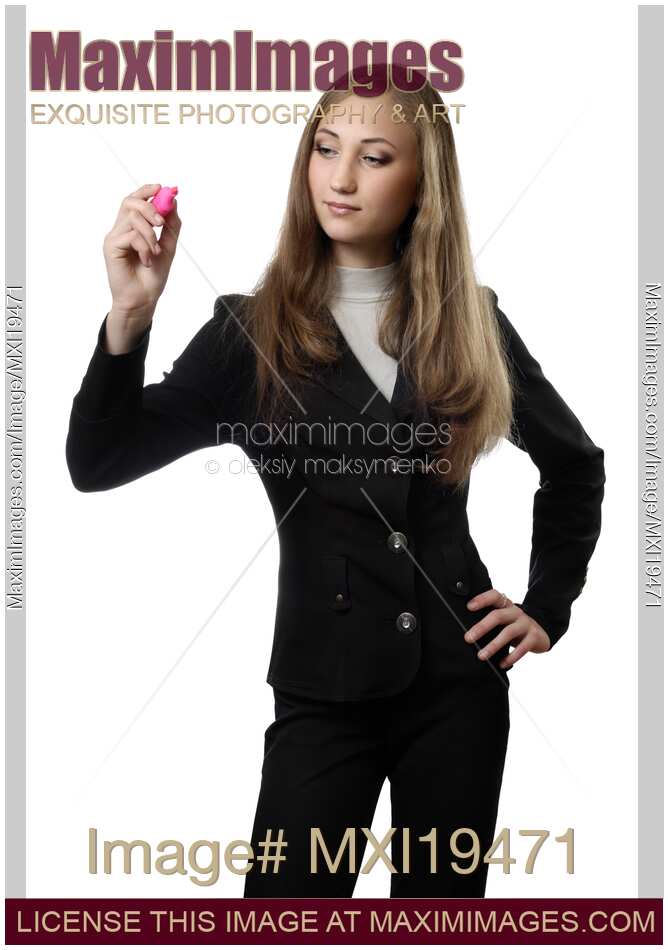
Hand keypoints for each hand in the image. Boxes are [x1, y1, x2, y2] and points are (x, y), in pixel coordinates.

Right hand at [102, 183, 181, 315]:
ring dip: (151, 235)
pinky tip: (147, 261)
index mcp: (132, 227)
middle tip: (162, 223)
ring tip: (155, 253)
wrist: (144, 299)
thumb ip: (170, 225)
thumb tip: (172, 201)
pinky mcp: (111, 247)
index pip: (134, 200)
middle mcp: (121, 229)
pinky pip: (132, 236)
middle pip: (130, 202)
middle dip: (150, 208)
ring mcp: (114, 237)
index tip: (161, 187)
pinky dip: (145, 247)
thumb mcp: (168, 247)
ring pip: (134, 219)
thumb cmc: (152, 277)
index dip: (146, 190)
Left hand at [464, 589, 550, 668]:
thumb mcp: (504, 620)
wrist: (540, 634)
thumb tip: (468, 635)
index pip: (494, 596)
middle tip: (468, 638)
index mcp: (506, 605)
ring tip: (481, 656)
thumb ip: (490, 621)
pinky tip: (501, 664)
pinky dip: (511, 657)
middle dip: (481, 627)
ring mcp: (526, 623)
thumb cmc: (514, 627)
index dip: (482, 599)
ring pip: (508, 632)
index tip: (469, 607)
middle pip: (497, 616)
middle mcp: (516, 612)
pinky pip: (522, 647)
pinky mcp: (534, 636)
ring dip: (493, 645)